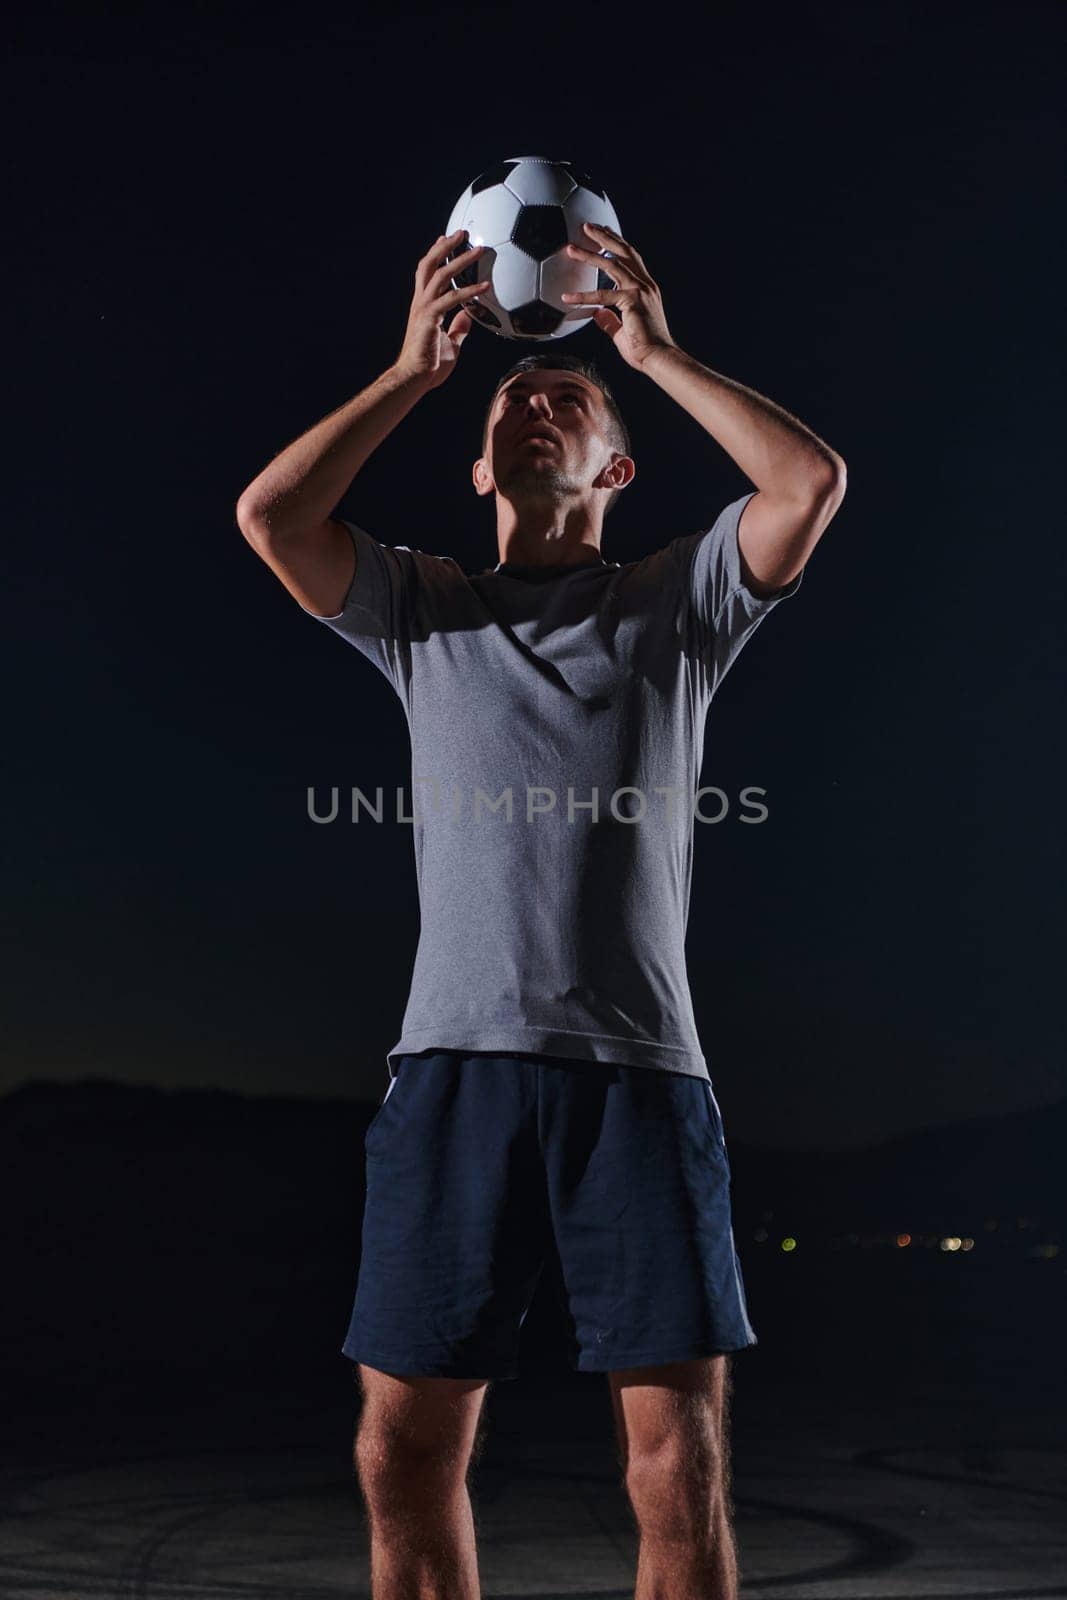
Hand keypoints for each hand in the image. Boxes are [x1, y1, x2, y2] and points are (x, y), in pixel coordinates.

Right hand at [394, 229, 490, 388]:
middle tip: (462, 232)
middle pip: (430, 263)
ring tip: (479, 249)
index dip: (435, 253)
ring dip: (461, 259)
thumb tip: (469, 317)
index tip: (445, 239)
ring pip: (441, 274)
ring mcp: (424, 308)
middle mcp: (421, 301)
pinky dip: (471, 290)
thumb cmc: (430, 366)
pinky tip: (487, 286)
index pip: (427, 272)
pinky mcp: (431, 318)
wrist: (415, 378)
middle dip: (445, 245)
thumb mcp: (451, 343)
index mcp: (423, 305)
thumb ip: (458, 328)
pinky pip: (453, 298)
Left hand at [561, 222, 676, 369]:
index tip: (604, 232)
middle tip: (586, 226)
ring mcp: (640, 291)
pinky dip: (583, 296)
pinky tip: (566, 298)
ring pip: (612, 265)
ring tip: (570, 248)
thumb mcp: (622, 332)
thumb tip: (596, 315)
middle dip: (604, 236)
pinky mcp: (632, 302)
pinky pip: (603, 296)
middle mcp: (645, 285)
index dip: (617, 243)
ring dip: (590, 254)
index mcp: (646, 288)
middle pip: (623, 252)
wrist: (659, 359)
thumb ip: (610, 322)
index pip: (631, 258)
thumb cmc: (644, 350)